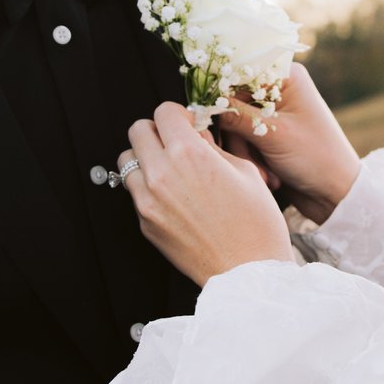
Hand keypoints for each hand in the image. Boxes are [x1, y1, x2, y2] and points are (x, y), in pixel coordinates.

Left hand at [123, 101, 295, 284]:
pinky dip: (148, 187)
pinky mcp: (145, 223)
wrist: (248, 271)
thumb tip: (195, 135)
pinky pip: (134, 191)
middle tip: (175, 143)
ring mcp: (148, 200)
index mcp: (189, 153)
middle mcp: (161, 173)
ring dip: (146, 158)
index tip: (188, 124)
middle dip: (157, 132)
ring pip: (127, 161)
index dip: (179, 114)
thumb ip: (212, 146)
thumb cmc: (256, 222)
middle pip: (138, 131)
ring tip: (169, 170)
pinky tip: (173, 197)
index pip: (164, 112)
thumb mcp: (244, 171)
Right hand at [210, 63, 361, 224]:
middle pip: (233, 102)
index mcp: (286, 77)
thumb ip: (236, 115)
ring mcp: (273, 114)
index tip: (209, 115)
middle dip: (238, 136)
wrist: (336, 195)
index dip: (222, 95)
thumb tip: (202, 102)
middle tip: (250, 161)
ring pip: (234, 125)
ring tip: (266, 176)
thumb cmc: (316, 158)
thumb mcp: (273, 135)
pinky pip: (243, 142)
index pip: (239, 73)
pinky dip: (250, 160)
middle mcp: (278, 90)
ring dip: (245, 153)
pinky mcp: (268, 136)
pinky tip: (268, 177)